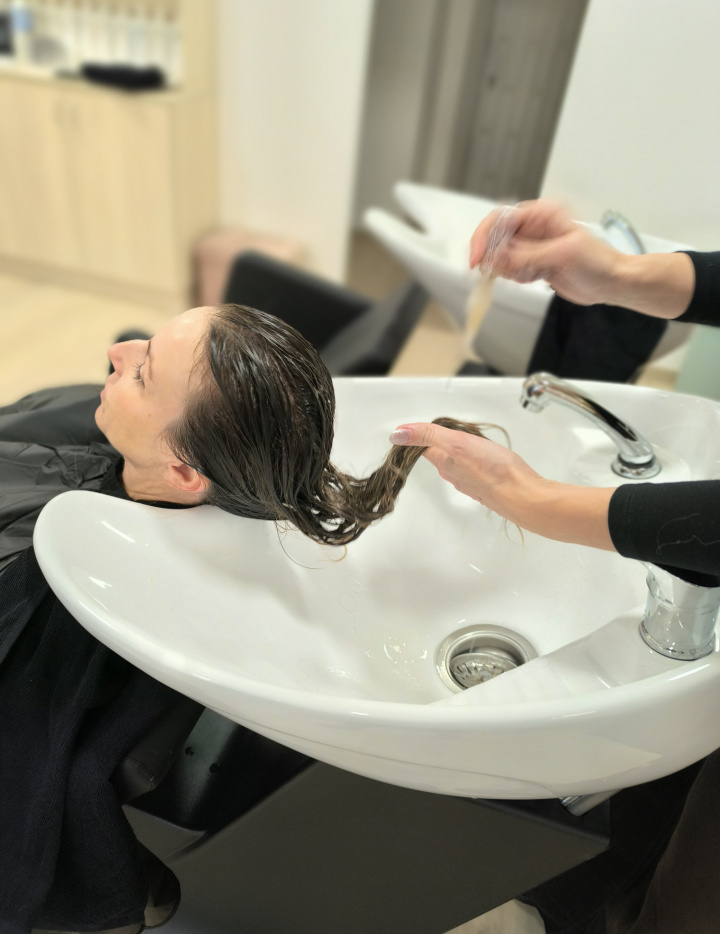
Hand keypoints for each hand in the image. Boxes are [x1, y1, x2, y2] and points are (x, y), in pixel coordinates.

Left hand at [389, 421, 541, 521]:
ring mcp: (474, 484)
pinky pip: (480, 471)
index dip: (422, 436)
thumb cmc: (494, 470)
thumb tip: (396, 435)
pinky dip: (480, 462)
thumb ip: (428, 436)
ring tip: (472, 440)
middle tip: (452, 428)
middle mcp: (457, 477)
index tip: (424, 426)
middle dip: (445, 442)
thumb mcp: (457, 444)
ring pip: (462, 464)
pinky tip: (490, 459)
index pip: (425, 449)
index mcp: (446, 465)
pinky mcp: (492, 488)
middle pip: (444, 456)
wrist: (524, 497)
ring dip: (464, 452)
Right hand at [469, 199, 621, 305]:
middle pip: (496, 238)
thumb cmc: (598, 262)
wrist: (611, 283)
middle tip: (499, 272)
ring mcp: (532, 245)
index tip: (478, 259)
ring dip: (508, 270)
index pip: (501, 219)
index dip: (484, 238)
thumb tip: (498, 257)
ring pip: (501, 256)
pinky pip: (511, 270)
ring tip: (532, 274)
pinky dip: (517, 277)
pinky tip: (537, 278)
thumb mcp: (562, 254)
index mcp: (542, 214)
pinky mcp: (533, 262)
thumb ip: (528, 255)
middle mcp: (534, 226)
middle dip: (495, 257)